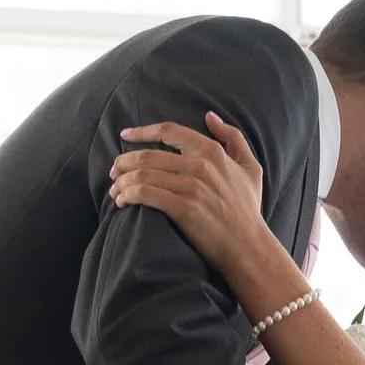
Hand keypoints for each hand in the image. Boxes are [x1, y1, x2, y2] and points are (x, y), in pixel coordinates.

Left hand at [110, 111, 282, 298]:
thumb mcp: (251, 168)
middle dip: (123, 163)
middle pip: (148, 155)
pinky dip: (128, 196)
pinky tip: (122, 202)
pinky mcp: (184, 209)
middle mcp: (200, 165)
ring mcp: (192, 187)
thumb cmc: (248, 210)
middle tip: (114, 172)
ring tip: (115, 190)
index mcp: (212, 151)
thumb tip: (209, 116)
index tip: (125, 136)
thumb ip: (233, 138)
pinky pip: (145, 194)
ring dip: (121, 182)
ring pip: (142, 175)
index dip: (142, 132)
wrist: (249, 248)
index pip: (168, 131)